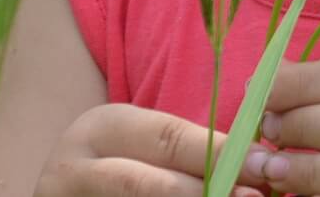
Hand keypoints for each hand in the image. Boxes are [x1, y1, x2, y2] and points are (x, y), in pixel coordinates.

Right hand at [35, 103, 275, 196]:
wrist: (56, 194)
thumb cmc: (117, 164)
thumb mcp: (138, 144)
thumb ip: (187, 150)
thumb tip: (258, 164)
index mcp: (101, 129)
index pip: (166, 137)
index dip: (218, 153)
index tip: (263, 164)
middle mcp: (75, 169)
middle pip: (146, 184)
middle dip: (206, 192)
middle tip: (254, 196)